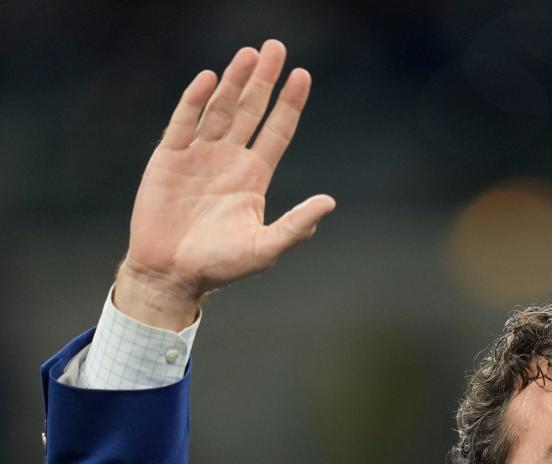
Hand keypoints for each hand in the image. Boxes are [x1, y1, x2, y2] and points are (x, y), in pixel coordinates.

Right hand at [115, 39, 334, 328]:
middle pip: (250, 110)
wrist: (172, 274)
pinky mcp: (169, 158)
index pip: (276, 131)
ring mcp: (198, 155)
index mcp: (253, 177)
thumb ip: (296, 225)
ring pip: (219, 108)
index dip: (289, 104)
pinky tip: (210, 79)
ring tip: (250, 54)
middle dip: (264, 80)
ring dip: (234, 81)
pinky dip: (195, 99)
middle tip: (276, 47)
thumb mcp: (265, 248)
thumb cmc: (221, 266)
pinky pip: (184, 121)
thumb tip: (329, 202)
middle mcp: (228, 160)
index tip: (303, 75)